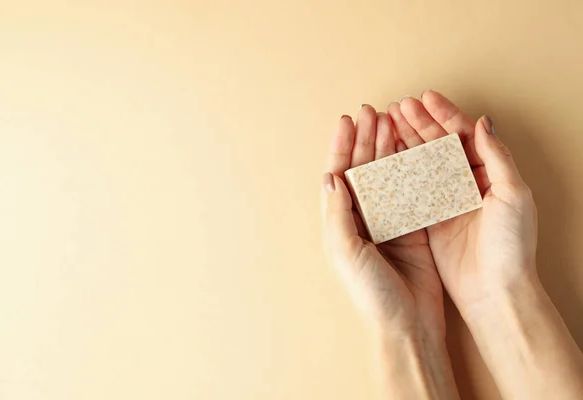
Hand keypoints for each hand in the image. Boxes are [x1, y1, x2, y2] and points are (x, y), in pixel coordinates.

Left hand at [321, 105, 444, 338]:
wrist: (408, 324)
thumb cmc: (372, 294)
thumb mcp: (346, 253)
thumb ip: (338, 215)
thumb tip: (330, 177)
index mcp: (340, 223)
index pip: (338, 175)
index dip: (342, 147)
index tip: (349, 121)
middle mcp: (362, 219)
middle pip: (362, 169)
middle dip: (366, 139)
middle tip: (374, 112)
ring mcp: (389, 221)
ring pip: (387, 175)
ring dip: (388, 148)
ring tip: (392, 122)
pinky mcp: (414, 227)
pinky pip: (412, 190)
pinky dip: (412, 169)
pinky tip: (415, 150)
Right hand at [393, 91, 537, 315]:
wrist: (494, 289)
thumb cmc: (511, 245)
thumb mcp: (513, 195)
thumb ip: (497, 157)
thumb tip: (483, 121)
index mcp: (489, 173)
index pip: (464, 135)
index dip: (445, 114)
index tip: (425, 98)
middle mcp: (466, 183)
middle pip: (439, 144)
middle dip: (419, 123)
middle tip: (399, 106)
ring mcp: (445, 199)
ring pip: (422, 162)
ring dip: (406, 141)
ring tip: (389, 121)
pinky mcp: (429, 218)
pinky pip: (412, 188)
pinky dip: (399, 170)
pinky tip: (386, 156)